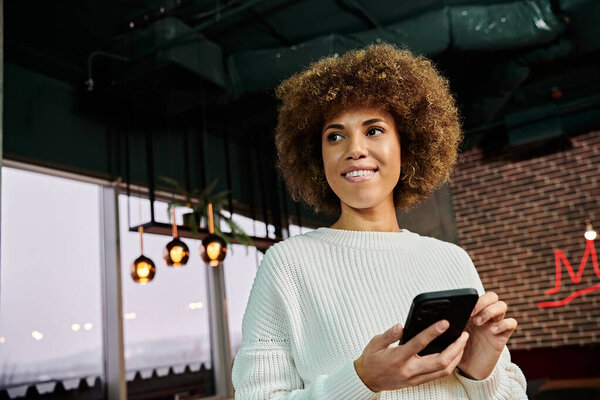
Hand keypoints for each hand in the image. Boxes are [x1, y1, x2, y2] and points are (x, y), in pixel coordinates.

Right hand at [354, 320, 469, 391]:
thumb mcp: (375, 343)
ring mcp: (414, 378)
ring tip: (462, 344)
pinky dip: (450, 365)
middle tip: (463, 335)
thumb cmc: (371, 360)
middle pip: (440, 362)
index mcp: (398, 358)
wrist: (367, 380)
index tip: (444, 323)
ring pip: (443, 371)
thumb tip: (400, 326)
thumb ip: (389, 335)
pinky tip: (453, 355)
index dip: (433, 332)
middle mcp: (409, 370)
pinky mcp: (417, 382)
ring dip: (456, 357)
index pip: (419, 344)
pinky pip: (438, 375)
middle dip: (456, 348)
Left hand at [458, 292, 516, 379]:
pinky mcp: (503, 336)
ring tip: (478, 323)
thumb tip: (440, 317)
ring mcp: (495, 325)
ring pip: (502, 305)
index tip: (462, 307)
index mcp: (472, 313)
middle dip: (482, 301)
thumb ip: (450, 324)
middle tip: (471, 314)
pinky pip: (511, 323)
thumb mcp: (451, 334)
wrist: (469, 369)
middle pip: (492, 296)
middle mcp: (485, 316)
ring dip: (490, 311)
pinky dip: (504, 323)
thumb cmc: (459, 349)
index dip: (472, 298)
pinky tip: (492, 331)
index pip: (478, 296)